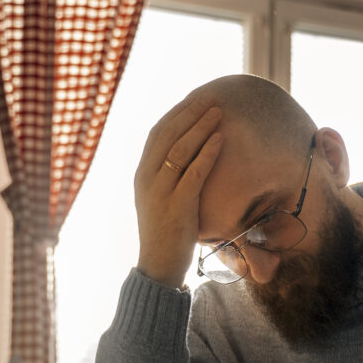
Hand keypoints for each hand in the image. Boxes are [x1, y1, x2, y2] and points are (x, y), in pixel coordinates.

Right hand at [135, 94, 222, 287]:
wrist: (158, 265)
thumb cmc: (166, 233)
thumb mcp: (161, 200)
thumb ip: (168, 177)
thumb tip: (188, 156)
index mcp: (142, 175)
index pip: (157, 134)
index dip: (177, 114)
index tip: (195, 100)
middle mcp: (147, 179)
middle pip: (168, 134)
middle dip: (190, 113)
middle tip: (210, 97)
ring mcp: (161, 191)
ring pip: (180, 149)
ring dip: (201, 127)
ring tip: (219, 112)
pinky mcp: (177, 205)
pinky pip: (193, 172)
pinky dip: (207, 153)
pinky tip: (220, 140)